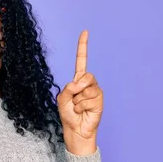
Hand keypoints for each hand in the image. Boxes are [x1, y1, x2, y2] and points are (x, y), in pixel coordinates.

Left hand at [56, 30, 103, 148]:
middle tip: (74, 98)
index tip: (85, 32)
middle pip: (86, 75)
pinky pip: (89, 98)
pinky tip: (83, 111)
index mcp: (77, 80)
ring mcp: (95, 92)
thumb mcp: (62, 99)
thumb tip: (79, 83)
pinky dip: (82, 106)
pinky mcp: (100, 101)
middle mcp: (88, 84)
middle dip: (78, 87)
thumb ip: (68, 88)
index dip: (83, 46)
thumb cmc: (68, 114)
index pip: (81, 61)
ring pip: (87, 89)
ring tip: (78, 108)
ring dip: (78, 101)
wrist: (75, 130)